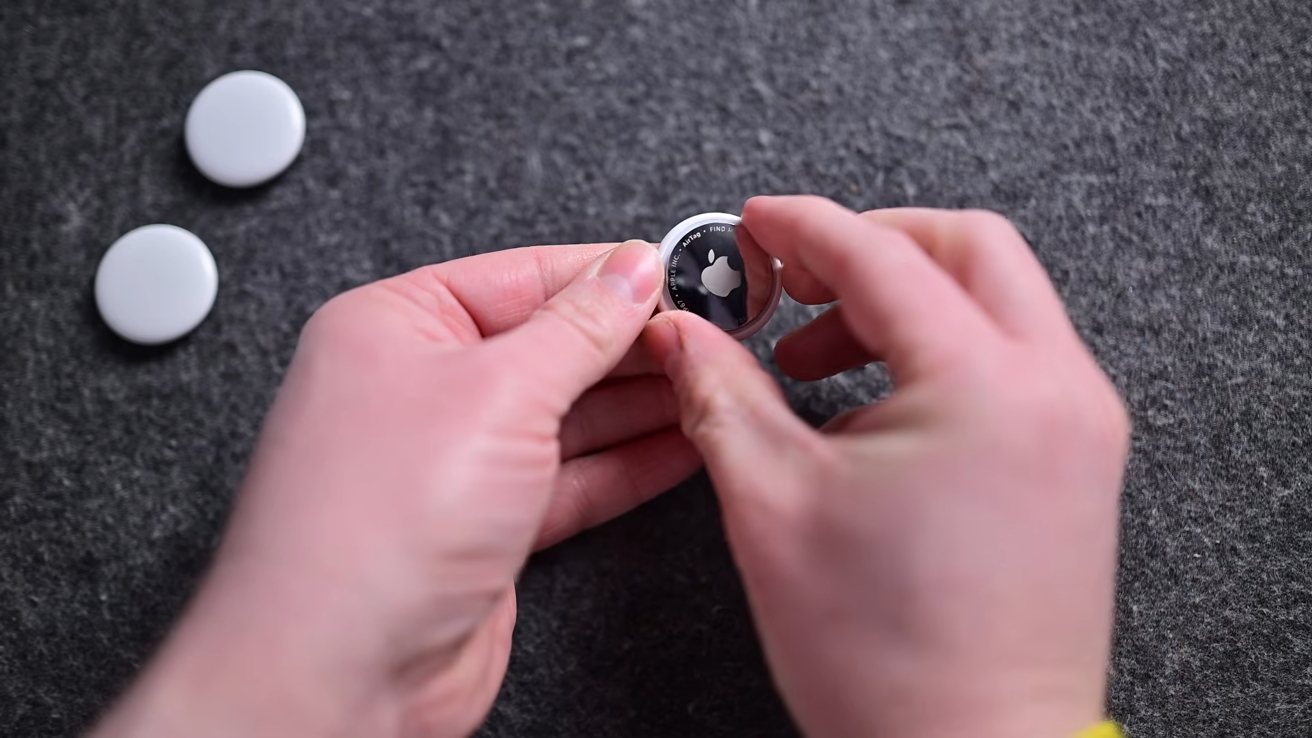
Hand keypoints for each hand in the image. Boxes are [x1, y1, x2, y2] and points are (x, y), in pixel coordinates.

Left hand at [92, 241, 698, 736]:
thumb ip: (578, 329)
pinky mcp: (484, 526)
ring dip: (640, 403)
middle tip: (710, 330)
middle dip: (631, 341)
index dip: (606, 273)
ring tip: (709, 380)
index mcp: (394, 327)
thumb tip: (630, 271)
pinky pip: (569, 478)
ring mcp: (452, 461)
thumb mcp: (497, 393)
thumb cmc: (373, 528)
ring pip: (565, 415)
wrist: (340, 674)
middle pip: (547, 344)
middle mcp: (417, 388)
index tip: (678, 270)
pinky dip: (626, 464)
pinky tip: (679, 444)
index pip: (520, 276)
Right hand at [645, 197, 1129, 737]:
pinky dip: (941, 352)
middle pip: (967, 247)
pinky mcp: (1078, 462)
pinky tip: (872, 405)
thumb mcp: (772, 505)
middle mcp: (1055, 389)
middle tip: (792, 279)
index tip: (756, 225)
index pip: (884, 255)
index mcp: (985, 387)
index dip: (803, 228)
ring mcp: (1080, 426)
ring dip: (904, 301)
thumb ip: (720, 393)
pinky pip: (1012, 360)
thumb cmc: (889, 661)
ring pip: (997, 299)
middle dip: (870, 246)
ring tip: (815, 359)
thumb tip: (680, 335)